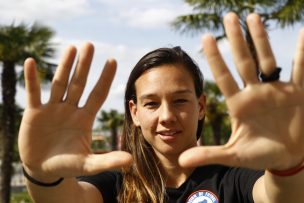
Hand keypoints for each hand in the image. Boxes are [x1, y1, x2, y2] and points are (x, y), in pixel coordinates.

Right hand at [18, 43, 131, 180]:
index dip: (105, 78)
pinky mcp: (35, 113)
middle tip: (90, 45)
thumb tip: (130, 160)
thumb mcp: (88, 164)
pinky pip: (33, 93)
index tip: (113, 61)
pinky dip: (32, 79)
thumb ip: (107, 161)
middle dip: (84, 65)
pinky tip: (31, 62)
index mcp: (85, 118)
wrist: (44, 169)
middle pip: (79, 83)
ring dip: (64, 66)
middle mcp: (70, 109)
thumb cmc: (68, 165)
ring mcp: (52, 109)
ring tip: (71, 48)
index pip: (97, 94)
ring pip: (59, 84)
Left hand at [179, 13, 303, 170]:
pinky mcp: (296, 94)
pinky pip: (300, 70)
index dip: (214, 58)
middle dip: (236, 40)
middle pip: (243, 61)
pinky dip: (302, 54)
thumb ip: (208, 154)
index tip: (204, 38)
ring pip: (267, 60)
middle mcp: (255, 93)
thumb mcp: (232, 155)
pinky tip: (303, 34)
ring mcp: (275, 91)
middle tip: (228, 17)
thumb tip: (180, 161)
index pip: (223, 77)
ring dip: (261, 39)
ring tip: (252, 17)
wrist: (286, 158)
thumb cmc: (259, 154)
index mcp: (238, 105)